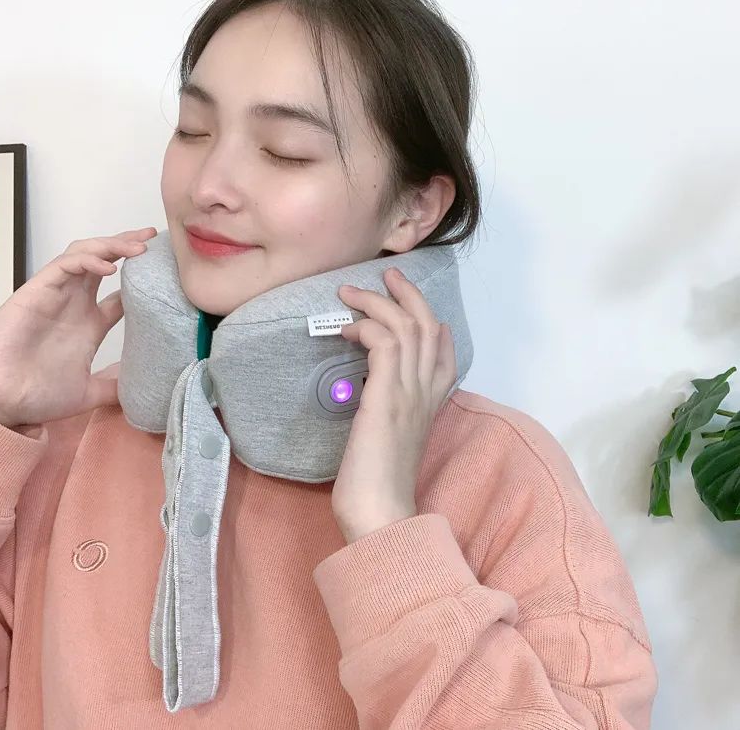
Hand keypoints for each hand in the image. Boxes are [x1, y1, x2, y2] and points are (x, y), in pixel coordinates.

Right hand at [0, 227, 156, 427]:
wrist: (2, 401)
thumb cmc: (35, 394)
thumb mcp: (88, 393)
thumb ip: (113, 389)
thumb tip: (140, 392)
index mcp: (89, 323)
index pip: (121, 292)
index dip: (141, 279)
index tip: (165, 270)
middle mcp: (75, 303)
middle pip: (105, 260)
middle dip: (128, 245)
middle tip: (153, 238)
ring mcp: (57, 295)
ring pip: (86, 254)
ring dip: (112, 246)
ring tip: (138, 247)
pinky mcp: (37, 291)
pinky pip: (64, 265)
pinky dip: (87, 260)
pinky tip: (109, 267)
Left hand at [332, 266, 457, 542]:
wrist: (380, 515)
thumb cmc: (378, 486)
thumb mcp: (389, 441)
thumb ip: (390, 414)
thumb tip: (376, 394)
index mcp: (430, 404)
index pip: (444, 353)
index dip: (432, 324)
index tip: (414, 309)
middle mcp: (426, 392)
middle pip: (428, 326)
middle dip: (408, 295)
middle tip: (386, 276)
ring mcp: (409, 392)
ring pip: (406, 326)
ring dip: (378, 302)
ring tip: (351, 291)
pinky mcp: (386, 396)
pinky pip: (384, 342)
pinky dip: (366, 327)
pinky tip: (347, 330)